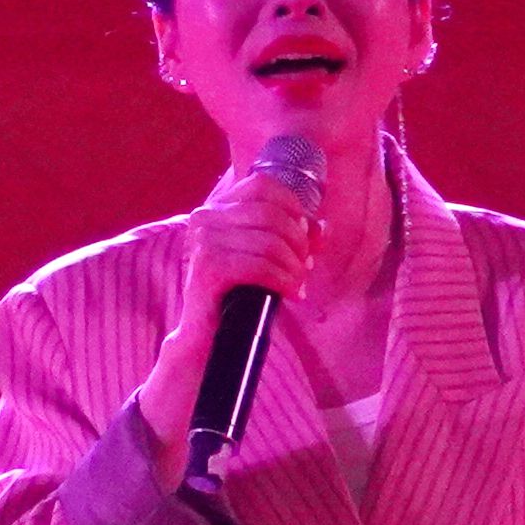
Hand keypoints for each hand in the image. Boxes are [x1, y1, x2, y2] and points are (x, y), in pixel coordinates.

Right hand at [149, 154, 327, 404]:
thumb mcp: (267, 260)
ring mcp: (204, 242)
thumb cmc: (238, 295)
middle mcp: (205, 218)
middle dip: (298, 242)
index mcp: (217, 208)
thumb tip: (320, 227)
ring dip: (293, 266)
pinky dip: (283, 280)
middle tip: (304, 268)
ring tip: (298, 284)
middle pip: (271, 214)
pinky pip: (260, 266)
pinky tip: (291, 294)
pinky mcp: (208, 268)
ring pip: (269, 241)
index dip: (293, 207)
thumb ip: (292, 239)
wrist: (206, 338)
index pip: (263, 186)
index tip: (304, 237)